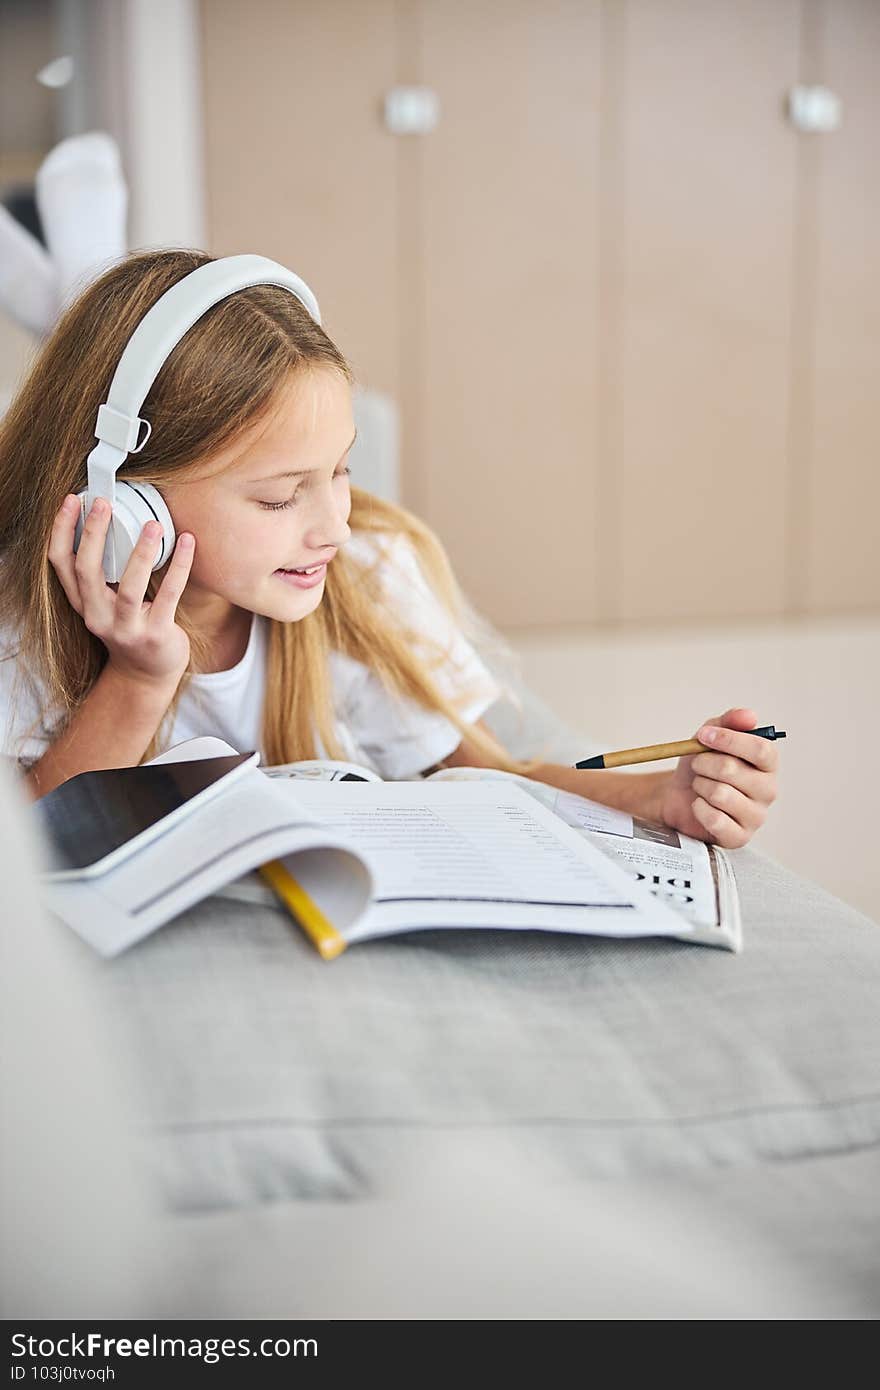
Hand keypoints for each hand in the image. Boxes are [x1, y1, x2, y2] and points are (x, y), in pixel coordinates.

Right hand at [48, 493, 194, 687]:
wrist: (147, 674)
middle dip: (94, 534)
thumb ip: (103, 573)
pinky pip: (168, 596)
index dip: (62, 531)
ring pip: (128, 588)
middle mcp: (98, 616)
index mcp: (83, 603)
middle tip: (104, 503)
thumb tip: (109, 521)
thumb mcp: (106, 603)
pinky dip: (179, 567)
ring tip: (153, 525)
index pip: (60, 564)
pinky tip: (188, 544)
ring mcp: (126, 628)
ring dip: (141, 553)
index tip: (72, 502)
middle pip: (87, 571)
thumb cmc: (129, 627)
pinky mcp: (156, 634)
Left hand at [658, 707, 778, 847]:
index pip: (761, 750)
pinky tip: (700, 805)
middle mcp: (768, 790)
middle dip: (704, 764)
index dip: (730, 740)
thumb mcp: (710, 737)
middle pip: (734, 771)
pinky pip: (716, 820)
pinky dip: (699, 808)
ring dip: (700, 786)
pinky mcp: (739, 837)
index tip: (704, 735)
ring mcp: (756, 816)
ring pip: (721, 794)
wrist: (678, 796)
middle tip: (697, 765)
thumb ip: (729, 722)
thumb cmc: (700, 766)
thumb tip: (749, 716)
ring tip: (700, 786)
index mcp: (767, 764)